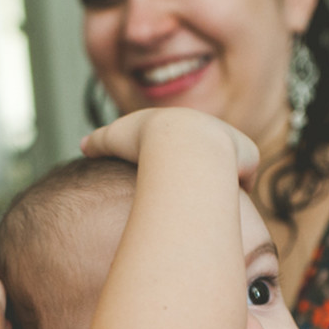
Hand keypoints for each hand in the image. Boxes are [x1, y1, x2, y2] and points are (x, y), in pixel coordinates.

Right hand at [80, 109, 259, 190]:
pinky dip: (235, 192)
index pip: (184, 140)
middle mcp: (211, 128)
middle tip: (198, 190)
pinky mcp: (247, 157)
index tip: (174, 171)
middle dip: (207, 168)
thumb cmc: (143, 139)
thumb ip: (99, 142)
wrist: (181, 141)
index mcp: (183, 123)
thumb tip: (82, 146)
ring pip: (231, 166)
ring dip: (224, 182)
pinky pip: (245, 180)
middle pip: (212, 152)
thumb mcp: (114, 137)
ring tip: (215, 204)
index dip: (179, 156)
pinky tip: (226, 205)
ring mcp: (232, 142)